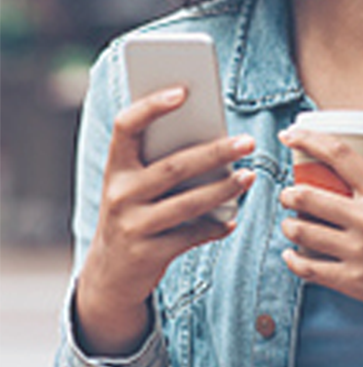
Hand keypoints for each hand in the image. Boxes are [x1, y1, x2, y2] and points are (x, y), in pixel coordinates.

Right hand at [75, 86, 254, 355]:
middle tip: (248, 142)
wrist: (108, 275)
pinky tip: (232, 219)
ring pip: (187, 203)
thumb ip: (163, 160)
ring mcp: (132, 226)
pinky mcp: (147, 255)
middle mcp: (119, 194)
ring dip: (224, 189)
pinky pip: (190, 236)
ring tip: (249, 176)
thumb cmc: (135, 211)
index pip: (127, 126)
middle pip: (174, 167)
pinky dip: (214, 227)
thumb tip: (216, 135)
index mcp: (116, 167)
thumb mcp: (136, 185)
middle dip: (215, 152)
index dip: (151, 106)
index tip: (183, 91)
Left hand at [278, 128, 362, 360]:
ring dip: (288, 225)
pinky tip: (292, 254)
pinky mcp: (353, 280)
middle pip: (307, 195)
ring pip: (301, 231)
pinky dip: (293, 260)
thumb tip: (359, 174)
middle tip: (287, 194)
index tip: (290, 135)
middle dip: (288, 193)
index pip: (338, 154)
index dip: (308, 139)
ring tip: (290, 224)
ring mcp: (357, 250)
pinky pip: (308, 268)